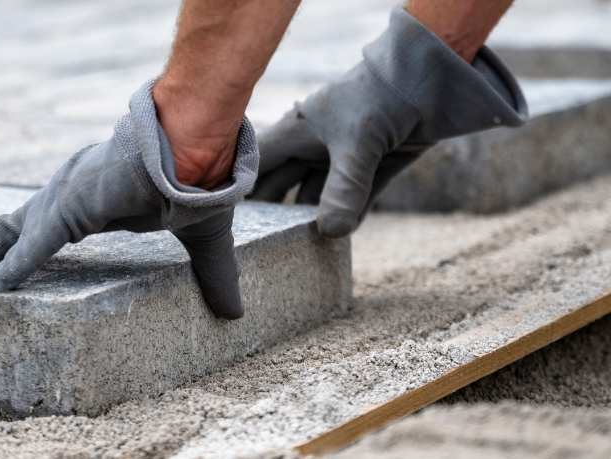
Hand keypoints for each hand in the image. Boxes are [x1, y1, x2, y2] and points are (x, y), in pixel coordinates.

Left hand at [0, 80, 258, 319]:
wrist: (200, 147)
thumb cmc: (198, 180)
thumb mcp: (199, 242)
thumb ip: (210, 276)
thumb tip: (235, 311)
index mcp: (94, 201)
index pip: (44, 227)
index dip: (18, 244)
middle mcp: (68, 197)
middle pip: (11, 227)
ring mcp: (65, 201)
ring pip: (8, 234)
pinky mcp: (70, 208)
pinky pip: (33, 246)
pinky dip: (10, 268)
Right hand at [249, 7, 526, 237]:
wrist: (434, 78)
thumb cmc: (382, 97)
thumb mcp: (357, 144)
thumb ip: (343, 190)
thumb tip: (331, 233)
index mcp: (296, 131)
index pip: (256, 164)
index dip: (240, 189)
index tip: (228, 222)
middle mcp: (312, 146)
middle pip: (281, 186)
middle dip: (273, 213)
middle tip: (262, 247)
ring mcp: (343, 158)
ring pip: (318, 196)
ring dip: (313, 220)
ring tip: (298, 252)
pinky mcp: (374, 166)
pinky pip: (354, 199)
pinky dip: (349, 217)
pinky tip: (340, 239)